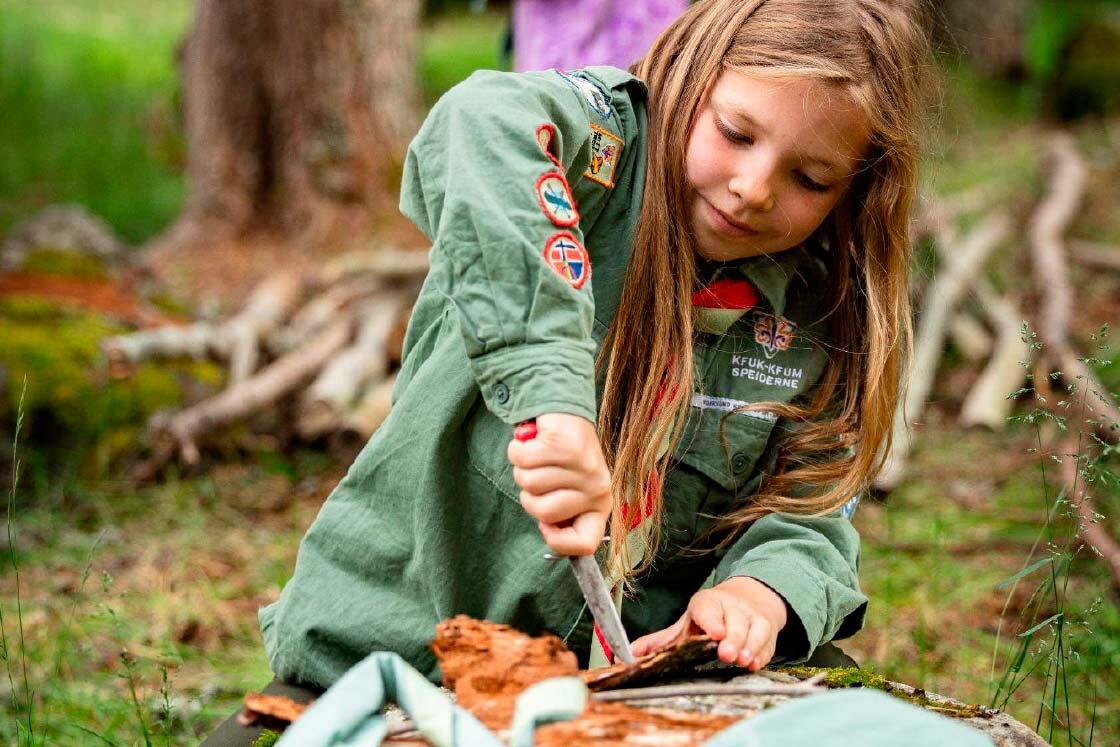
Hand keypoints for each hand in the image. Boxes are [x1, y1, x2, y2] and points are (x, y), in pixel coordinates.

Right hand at [507, 413, 611, 556]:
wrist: (565, 412)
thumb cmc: (564, 458)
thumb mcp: (570, 491)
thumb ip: (563, 515)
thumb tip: (551, 534)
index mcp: (600, 504)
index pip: (585, 544)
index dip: (557, 542)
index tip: (546, 526)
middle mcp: (597, 487)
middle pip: (544, 513)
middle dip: (530, 496)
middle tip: (541, 476)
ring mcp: (582, 466)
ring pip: (529, 484)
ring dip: (523, 469)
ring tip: (539, 457)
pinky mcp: (564, 443)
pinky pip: (523, 460)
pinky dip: (518, 450)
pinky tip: (531, 442)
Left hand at [629, 577, 787, 670]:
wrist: (743, 602)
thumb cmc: (707, 620)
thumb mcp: (683, 628)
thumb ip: (659, 642)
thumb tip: (627, 656)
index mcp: (705, 603)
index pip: (707, 607)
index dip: (711, 620)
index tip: (714, 634)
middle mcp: (731, 606)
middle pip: (735, 619)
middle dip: (732, 637)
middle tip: (727, 654)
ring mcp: (751, 616)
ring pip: (755, 627)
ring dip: (750, 645)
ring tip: (743, 661)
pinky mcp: (767, 627)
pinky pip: (768, 640)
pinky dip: (762, 653)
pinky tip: (755, 663)